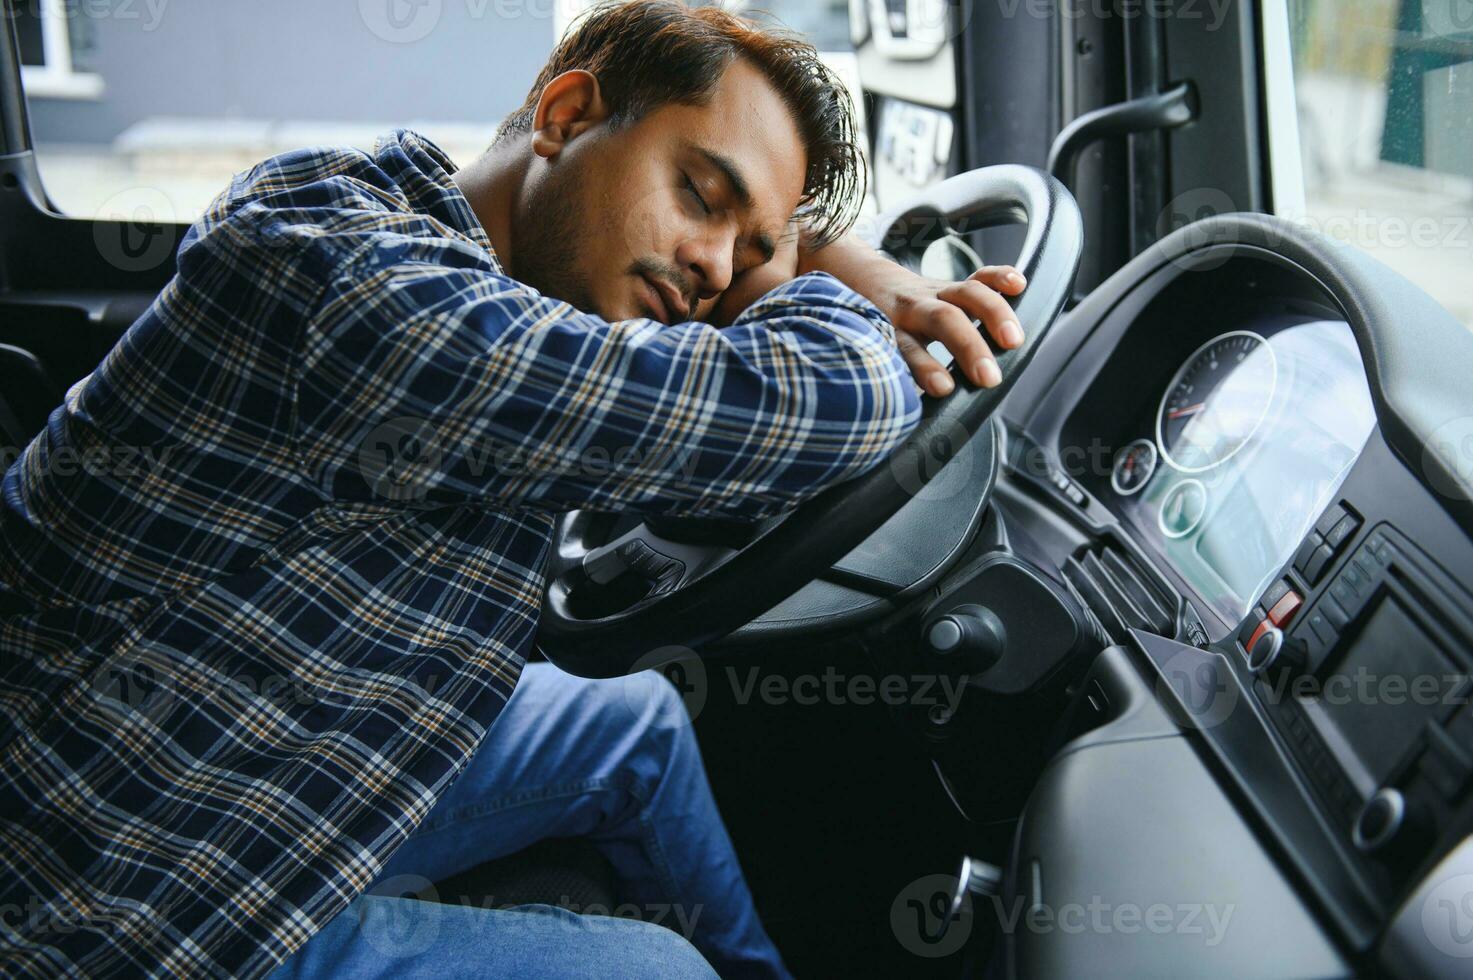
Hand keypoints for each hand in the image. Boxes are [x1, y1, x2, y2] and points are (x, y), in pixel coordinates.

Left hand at [867, 263, 1027, 395]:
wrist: (874, 287)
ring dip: (994, 315)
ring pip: (966, 294)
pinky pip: (979, 277)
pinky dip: (999, 278)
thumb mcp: (879, 355)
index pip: (908, 349)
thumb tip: (916, 429)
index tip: (944, 388)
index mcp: (892, 331)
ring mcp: (936, 292)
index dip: (926, 368)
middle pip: (943, 319)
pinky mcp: (955, 284)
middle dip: (969, 346)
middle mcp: (915, 309)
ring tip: (1014, 341)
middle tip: (990, 377)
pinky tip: (1018, 285)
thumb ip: (897, 382)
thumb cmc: (881, 334)